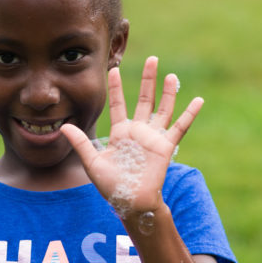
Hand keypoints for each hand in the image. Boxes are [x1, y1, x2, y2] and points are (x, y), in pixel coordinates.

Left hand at [61, 56, 202, 215]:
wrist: (130, 202)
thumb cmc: (111, 186)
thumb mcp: (92, 163)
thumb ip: (81, 143)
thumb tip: (63, 127)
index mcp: (121, 132)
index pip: (118, 104)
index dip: (116, 87)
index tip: (113, 69)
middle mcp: (138, 131)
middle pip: (144, 99)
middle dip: (148, 80)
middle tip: (152, 59)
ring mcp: (153, 138)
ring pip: (163, 109)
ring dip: (168, 92)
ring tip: (171, 75)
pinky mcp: (166, 146)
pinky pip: (180, 127)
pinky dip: (190, 114)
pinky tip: (198, 100)